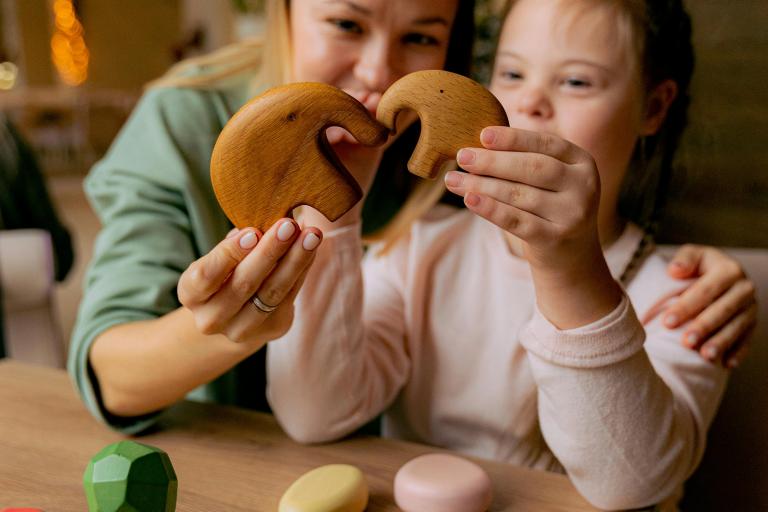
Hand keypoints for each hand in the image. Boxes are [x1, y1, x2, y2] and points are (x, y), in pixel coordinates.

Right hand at [177, 219, 321, 344]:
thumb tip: (265, 222)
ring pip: (272, 293)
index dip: (229, 254)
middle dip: (269, 252)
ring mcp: (241, 329)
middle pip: (243, 284)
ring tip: (311, 236)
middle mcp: (211, 318)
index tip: (252, 232)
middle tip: (288, 225)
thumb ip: (237, 243)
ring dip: (295, 261)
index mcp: (190, 294)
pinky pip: (290, 296)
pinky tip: (311, 249)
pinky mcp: (272, 329)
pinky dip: (302, 269)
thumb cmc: (224, 273)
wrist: (232, 315)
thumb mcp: (219, 258)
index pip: (206, 275)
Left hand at [445, 126, 601, 271]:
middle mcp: (584, 186)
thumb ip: (525, 160)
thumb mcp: (550, 180)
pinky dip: (491, 209)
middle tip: (462, 156)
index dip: (513, 139)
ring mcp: (573, 214)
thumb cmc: (550, 207)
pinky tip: (470, 199)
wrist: (572, 255)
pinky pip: (517, 221)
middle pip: (533, 168)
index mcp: (582, 162)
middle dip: (493, 161)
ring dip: (482, 185)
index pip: (546, 144)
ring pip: (520, 195)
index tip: (483, 135)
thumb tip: (477, 146)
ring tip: (454, 180)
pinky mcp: (556, 238)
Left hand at [663, 245, 756, 367]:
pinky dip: (738, 353)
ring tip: (705, 356)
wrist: (721, 274)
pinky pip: (747, 340)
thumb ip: (684, 260)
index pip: (705, 290)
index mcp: (729, 269)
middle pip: (723, 310)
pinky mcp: (753, 324)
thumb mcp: (692, 255)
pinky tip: (726, 365)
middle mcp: (744, 288)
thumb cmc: (699, 266)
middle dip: (704, 327)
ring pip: (737, 327)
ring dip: (721, 342)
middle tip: (686, 342)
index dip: (686, 306)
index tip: (667, 322)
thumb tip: (674, 270)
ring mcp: (751, 308)